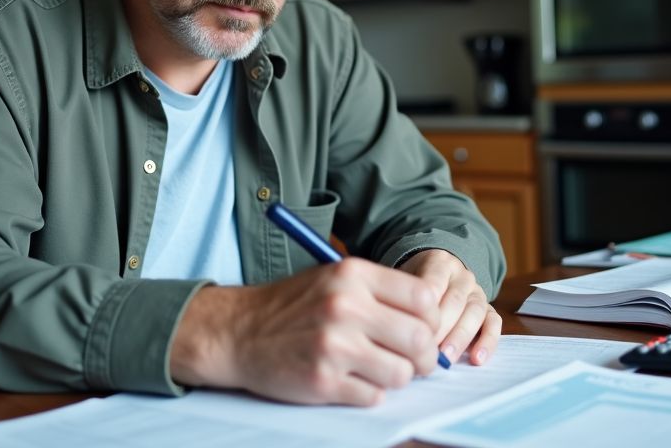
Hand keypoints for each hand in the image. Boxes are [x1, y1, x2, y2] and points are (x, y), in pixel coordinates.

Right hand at [170, 259, 441, 405]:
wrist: (239, 331)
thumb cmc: (293, 306)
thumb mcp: (335, 279)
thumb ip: (381, 294)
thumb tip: (432, 322)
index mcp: (353, 275)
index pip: (424, 298)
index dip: (431, 319)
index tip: (422, 330)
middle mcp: (346, 306)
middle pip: (420, 339)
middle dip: (423, 357)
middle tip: (413, 361)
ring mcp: (334, 345)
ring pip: (401, 373)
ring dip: (395, 377)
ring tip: (377, 370)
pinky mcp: (323, 380)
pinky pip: (374, 396)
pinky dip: (369, 393)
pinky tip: (351, 380)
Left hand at [397, 249, 500, 365]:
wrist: (436, 276)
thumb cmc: (413, 285)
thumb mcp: (403, 281)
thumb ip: (402, 297)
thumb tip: (400, 328)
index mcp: (439, 262)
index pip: (433, 283)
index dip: (426, 308)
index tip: (415, 330)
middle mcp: (462, 276)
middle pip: (455, 300)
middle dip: (442, 327)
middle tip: (428, 351)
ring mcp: (477, 292)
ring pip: (475, 312)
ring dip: (461, 337)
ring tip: (447, 358)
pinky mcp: (489, 309)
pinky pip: (494, 323)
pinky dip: (488, 341)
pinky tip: (477, 359)